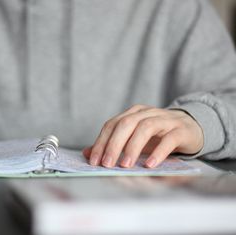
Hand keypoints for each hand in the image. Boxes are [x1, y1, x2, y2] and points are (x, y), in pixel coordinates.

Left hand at [83, 104, 203, 167]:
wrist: (190, 128)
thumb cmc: (158, 135)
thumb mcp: (133, 139)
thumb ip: (111, 145)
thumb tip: (87, 153)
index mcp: (132, 113)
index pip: (112, 124)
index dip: (101, 142)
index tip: (94, 160)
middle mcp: (147, 113)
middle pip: (126, 124)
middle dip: (114, 144)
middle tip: (107, 164)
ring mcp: (165, 120)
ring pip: (146, 128)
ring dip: (133, 147)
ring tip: (126, 165)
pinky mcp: (181, 130)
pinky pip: (168, 139)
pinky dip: (158, 152)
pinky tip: (150, 164)